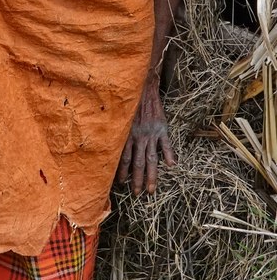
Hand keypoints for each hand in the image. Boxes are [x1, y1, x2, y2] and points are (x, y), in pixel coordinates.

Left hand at [116, 78, 175, 194]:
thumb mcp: (117, 116)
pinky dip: (169, 154)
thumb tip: (107, 143)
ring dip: (151, 176)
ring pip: (151, 159)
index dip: (122, 172)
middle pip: (137, 163)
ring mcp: (150, 133)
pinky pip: (166, 144)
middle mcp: (138, 137)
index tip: (121, 184)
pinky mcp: (161, 128)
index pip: (123, 159)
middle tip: (137, 194)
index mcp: (126, 134)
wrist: (141, 85)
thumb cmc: (127, 101)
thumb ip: (115, 130)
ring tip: (151, 190)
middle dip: (137, 180)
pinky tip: (172, 166)